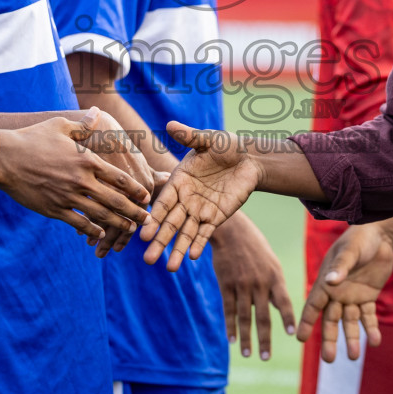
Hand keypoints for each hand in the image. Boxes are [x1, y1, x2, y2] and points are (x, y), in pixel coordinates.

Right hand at [0, 114, 151, 255]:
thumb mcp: (59, 125)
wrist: (5, 158)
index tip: (147, 195)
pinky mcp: (54, 209)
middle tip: (147, 219)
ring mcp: (68, 196)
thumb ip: (83, 125)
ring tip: (129, 229)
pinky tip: (100, 234)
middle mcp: (81, 180)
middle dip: (134, 211)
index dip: (136, 189)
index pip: (119, 177)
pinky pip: (78, 223)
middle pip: (116, 200)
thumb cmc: (32, 138)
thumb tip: (97, 113)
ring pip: (100, 215)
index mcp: (87, 160)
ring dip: (117, 223)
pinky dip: (91, 229)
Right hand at [142, 123, 263, 270]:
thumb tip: (171, 125)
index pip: (162, 203)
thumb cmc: (226, 146)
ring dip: (178, 250)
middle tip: (148, 260)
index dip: (153, 218)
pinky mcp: (216, 217)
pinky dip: (199, 244)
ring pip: (186, 233)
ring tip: (169, 268)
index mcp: (178, 181)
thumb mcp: (208, 140)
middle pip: (170, 224)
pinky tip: (193, 257)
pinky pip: (206, 233)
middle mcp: (185, 199)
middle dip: (160, 241)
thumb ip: (190, 136)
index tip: (142, 233)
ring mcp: (200, 210)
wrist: (250, 158)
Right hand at [211, 215, 294, 359]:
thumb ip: (276, 286)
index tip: (293, 335)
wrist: (231, 231)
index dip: (287, 318)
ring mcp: (241, 284)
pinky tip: (232, 340)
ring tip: (248, 354)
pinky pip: (228, 309)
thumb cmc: (255, 248)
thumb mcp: (271, 263)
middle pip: (263, 316)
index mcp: (275, 276)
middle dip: (265, 339)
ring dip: (246, 338)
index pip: (284, 301)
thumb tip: (279, 308)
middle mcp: (259, 282)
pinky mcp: (226, 284)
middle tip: (265, 358)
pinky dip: (230, 326)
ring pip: (244, 317)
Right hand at [297, 223, 392, 362]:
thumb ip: (341, 267)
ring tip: (354, 357)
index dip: (307, 322)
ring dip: (352, 339)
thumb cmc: (358, 239)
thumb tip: (330, 281)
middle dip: (329, 339)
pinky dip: (372, 329)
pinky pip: (368, 316)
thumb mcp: (349, 251)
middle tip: (328, 360)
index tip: (300, 339)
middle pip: (330, 320)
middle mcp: (336, 293)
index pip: (313, 306)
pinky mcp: (368, 297)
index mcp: (326, 282)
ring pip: (349, 322)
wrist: (380, 236)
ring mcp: (352, 297)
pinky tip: (375, 341)